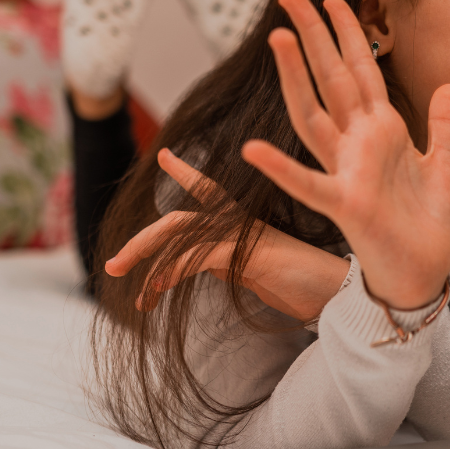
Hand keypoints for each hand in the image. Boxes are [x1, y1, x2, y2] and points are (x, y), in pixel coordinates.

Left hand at [104, 147, 349, 320]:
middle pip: (180, 219)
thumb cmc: (302, 284)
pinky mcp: (248, 250)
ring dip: (146, 259)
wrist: (335, 293)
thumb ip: (228, 262)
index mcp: (243, 223)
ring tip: (128, 288)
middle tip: (114, 265)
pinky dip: (170, 271)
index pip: (209, 191)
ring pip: (180, 233)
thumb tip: (200, 264)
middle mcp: (240, 221)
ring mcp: (244, 233)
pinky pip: (196, 255)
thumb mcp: (256, 273)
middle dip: (142, 241)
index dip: (186, 172)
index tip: (166, 155)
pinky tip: (155, 290)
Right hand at [242, 0, 449, 309]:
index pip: (360, 72)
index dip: (348, 34)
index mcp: (381, 133)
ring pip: (314, 116)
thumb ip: (443, 126)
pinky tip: (253, 148)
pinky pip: (308, 184)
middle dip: (314, 37)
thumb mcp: (442, 165)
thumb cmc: (426, 224)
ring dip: (295, 78)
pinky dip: (281, 168)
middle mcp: (357, 145)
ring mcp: (347, 172)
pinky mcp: (345, 205)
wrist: (424, 274)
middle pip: (331, 80)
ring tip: (278, 38)